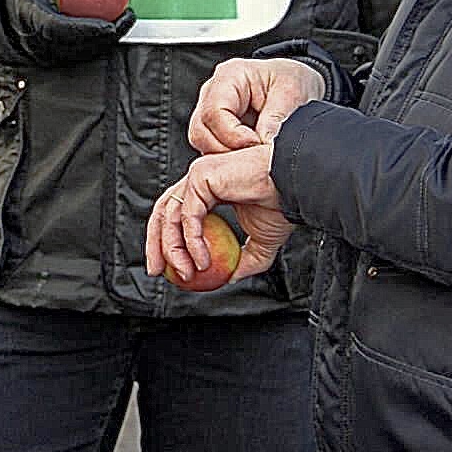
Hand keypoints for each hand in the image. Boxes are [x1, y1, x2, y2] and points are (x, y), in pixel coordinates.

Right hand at [1, 0, 135, 63]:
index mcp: (30, 17)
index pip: (63, 29)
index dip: (89, 29)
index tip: (112, 22)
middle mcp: (34, 40)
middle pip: (77, 46)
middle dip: (107, 35)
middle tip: (127, 16)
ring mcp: (39, 51)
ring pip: (78, 53)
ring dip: (103, 40)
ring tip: (122, 20)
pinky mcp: (45, 55)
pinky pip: (74, 53)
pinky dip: (92, 43)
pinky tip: (108, 27)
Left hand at [145, 144, 296, 285]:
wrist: (295, 187)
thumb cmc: (282, 203)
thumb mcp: (261, 241)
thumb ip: (245, 259)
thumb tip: (231, 277)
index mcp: (208, 190)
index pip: (176, 214)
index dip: (166, 240)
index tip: (167, 267)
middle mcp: (199, 180)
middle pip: (163, 212)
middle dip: (156, 244)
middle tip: (158, 271)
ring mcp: (198, 175)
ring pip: (171, 216)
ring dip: (174, 249)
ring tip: (187, 273)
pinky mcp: (200, 176)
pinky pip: (188, 215)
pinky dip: (191, 241)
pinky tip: (202, 261)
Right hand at [189, 57, 324, 153]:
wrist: (298, 84)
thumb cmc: (290, 80)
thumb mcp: (292, 91)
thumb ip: (276, 117)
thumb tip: (265, 142)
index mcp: (229, 76)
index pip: (214, 112)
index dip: (234, 135)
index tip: (257, 143)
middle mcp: (213, 93)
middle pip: (200, 131)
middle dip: (227, 150)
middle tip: (255, 155)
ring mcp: (211, 112)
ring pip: (202, 143)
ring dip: (226, 156)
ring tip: (253, 155)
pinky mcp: (216, 129)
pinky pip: (211, 149)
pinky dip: (228, 158)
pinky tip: (248, 157)